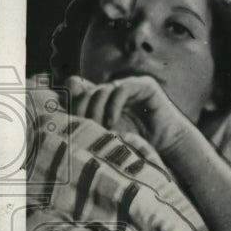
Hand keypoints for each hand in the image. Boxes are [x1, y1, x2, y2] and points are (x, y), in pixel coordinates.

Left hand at [64, 75, 193, 154]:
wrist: (168, 146)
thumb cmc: (138, 143)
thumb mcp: (105, 133)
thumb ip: (87, 120)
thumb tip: (62, 111)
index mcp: (105, 97)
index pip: (78, 88)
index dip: (72, 101)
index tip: (70, 121)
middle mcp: (116, 88)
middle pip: (87, 89)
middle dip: (82, 108)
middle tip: (84, 127)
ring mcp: (130, 85)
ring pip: (102, 89)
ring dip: (97, 109)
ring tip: (101, 128)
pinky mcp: (144, 85)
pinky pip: (121, 89)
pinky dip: (113, 106)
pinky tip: (112, 122)